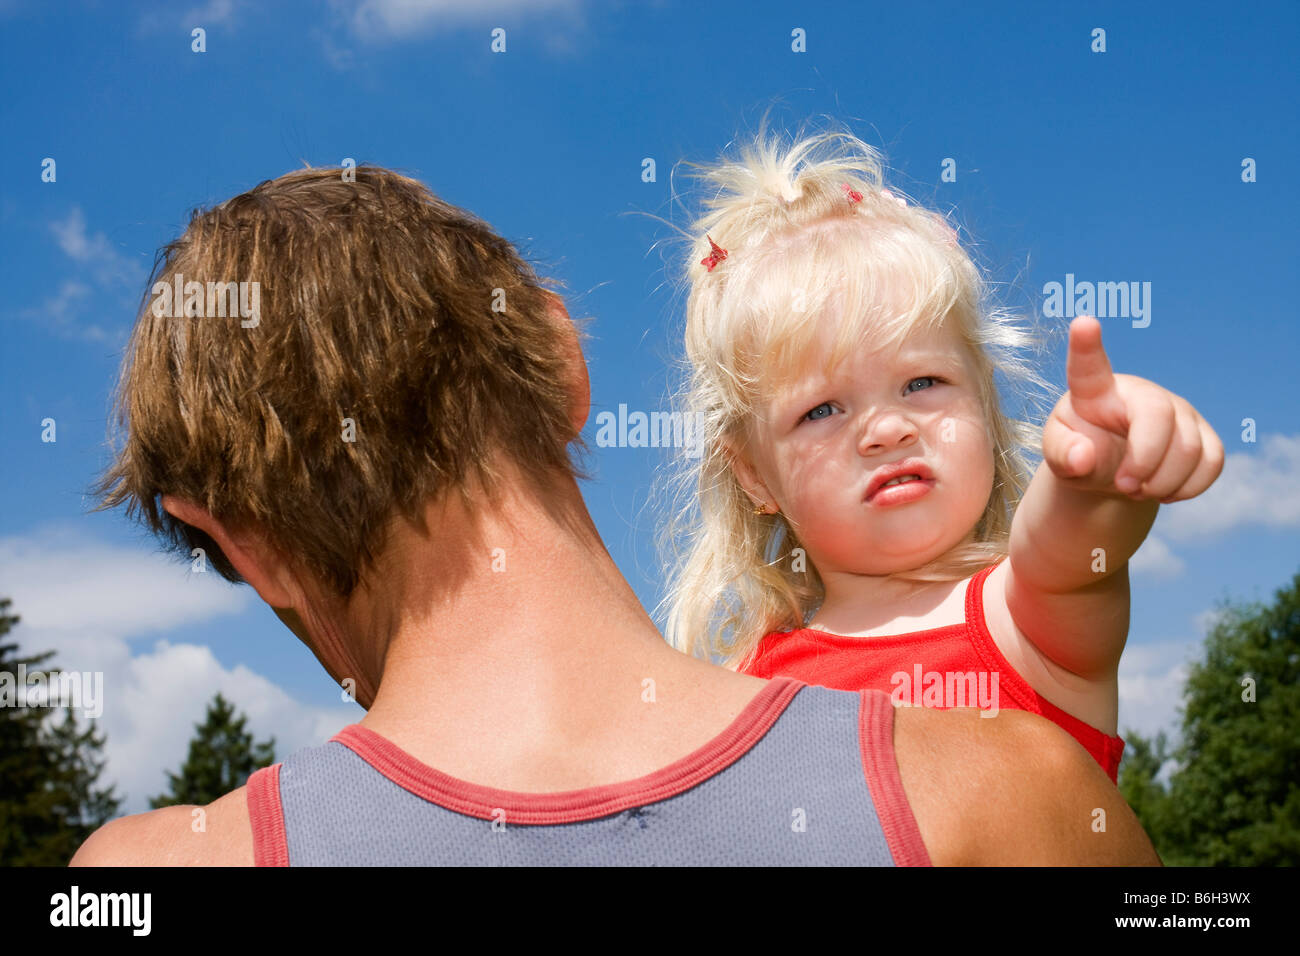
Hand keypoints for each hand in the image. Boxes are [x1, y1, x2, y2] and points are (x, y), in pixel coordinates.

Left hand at [1042, 316, 1224, 502]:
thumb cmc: (1081, 453)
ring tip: (1137, 488)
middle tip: (1124, 485)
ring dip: (1161, 483)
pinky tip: (1164, 489)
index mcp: (1094, 391)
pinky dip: (1187, 488)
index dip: (1086, 346)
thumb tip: (1083, 456)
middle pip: (1157, 417)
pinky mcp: (1205, 434)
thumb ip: (1062, 454)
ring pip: (1189, 449)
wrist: (1112, 472)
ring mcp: (1177, 410)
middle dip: (1143, 461)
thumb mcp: (1060, 457)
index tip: (1083, 324)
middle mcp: (1141, 392)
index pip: (1089, 365)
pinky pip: (1212, 462)